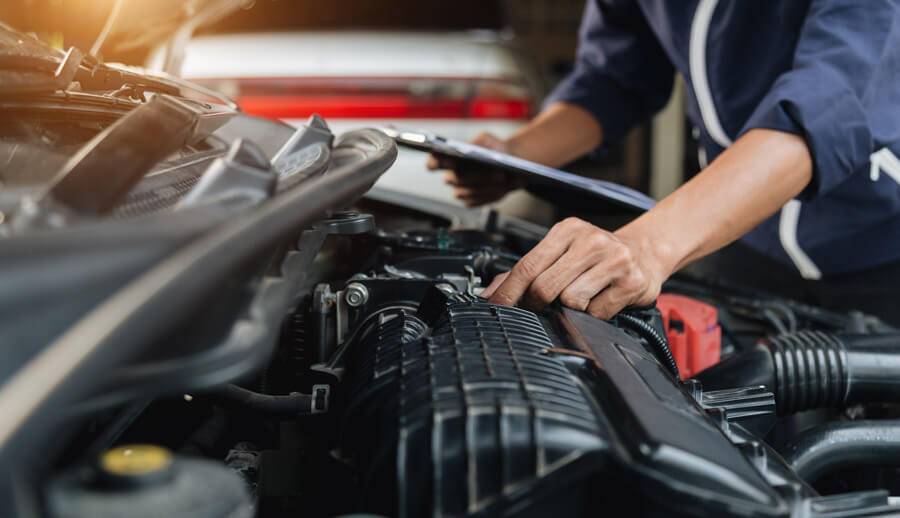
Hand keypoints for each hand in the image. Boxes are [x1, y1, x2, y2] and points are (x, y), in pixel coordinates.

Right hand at [426, 132, 523, 206]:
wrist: (511, 165)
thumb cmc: (495, 149)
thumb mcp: (488, 139)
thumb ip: (479, 142)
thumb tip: (473, 151)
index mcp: (449, 159)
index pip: (433, 162)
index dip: (434, 163)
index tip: (447, 159)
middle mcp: (451, 176)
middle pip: (455, 179)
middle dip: (475, 175)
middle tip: (496, 171)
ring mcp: (460, 190)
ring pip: (466, 192)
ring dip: (485, 186)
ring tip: (503, 179)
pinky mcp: (471, 201)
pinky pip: (477, 201)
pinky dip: (490, 195)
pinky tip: (502, 188)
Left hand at [481, 218, 666, 318]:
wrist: (645, 252)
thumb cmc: (595, 255)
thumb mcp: (562, 251)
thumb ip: (528, 270)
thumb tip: (491, 293)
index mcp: (568, 230)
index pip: (528, 264)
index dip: (509, 291)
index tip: (496, 306)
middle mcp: (591, 241)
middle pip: (545, 287)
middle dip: (538, 303)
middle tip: (543, 306)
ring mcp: (614, 260)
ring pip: (571, 301)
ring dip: (572, 307)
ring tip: (584, 294)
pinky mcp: (631, 282)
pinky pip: (596, 313)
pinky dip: (594, 314)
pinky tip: (602, 299)